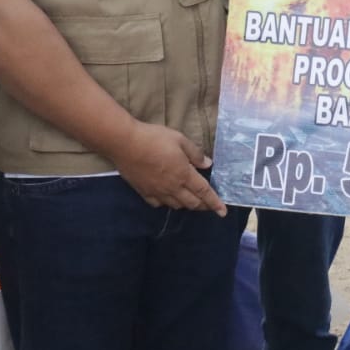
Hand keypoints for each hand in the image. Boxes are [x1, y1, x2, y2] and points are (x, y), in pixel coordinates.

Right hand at [109, 123, 225, 214]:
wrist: (126, 144)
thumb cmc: (154, 138)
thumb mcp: (180, 140)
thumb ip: (195, 153)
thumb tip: (208, 164)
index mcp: (184, 174)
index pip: (204, 192)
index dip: (215, 202)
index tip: (223, 212)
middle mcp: (172, 187)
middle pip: (192, 203)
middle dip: (203, 206)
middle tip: (209, 204)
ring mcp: (157, 192)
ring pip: (176, 205)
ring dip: (186, 204)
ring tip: (190, 200)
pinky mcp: (143, 192)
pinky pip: (158, 204)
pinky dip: (167, 203)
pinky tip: (168, 198)